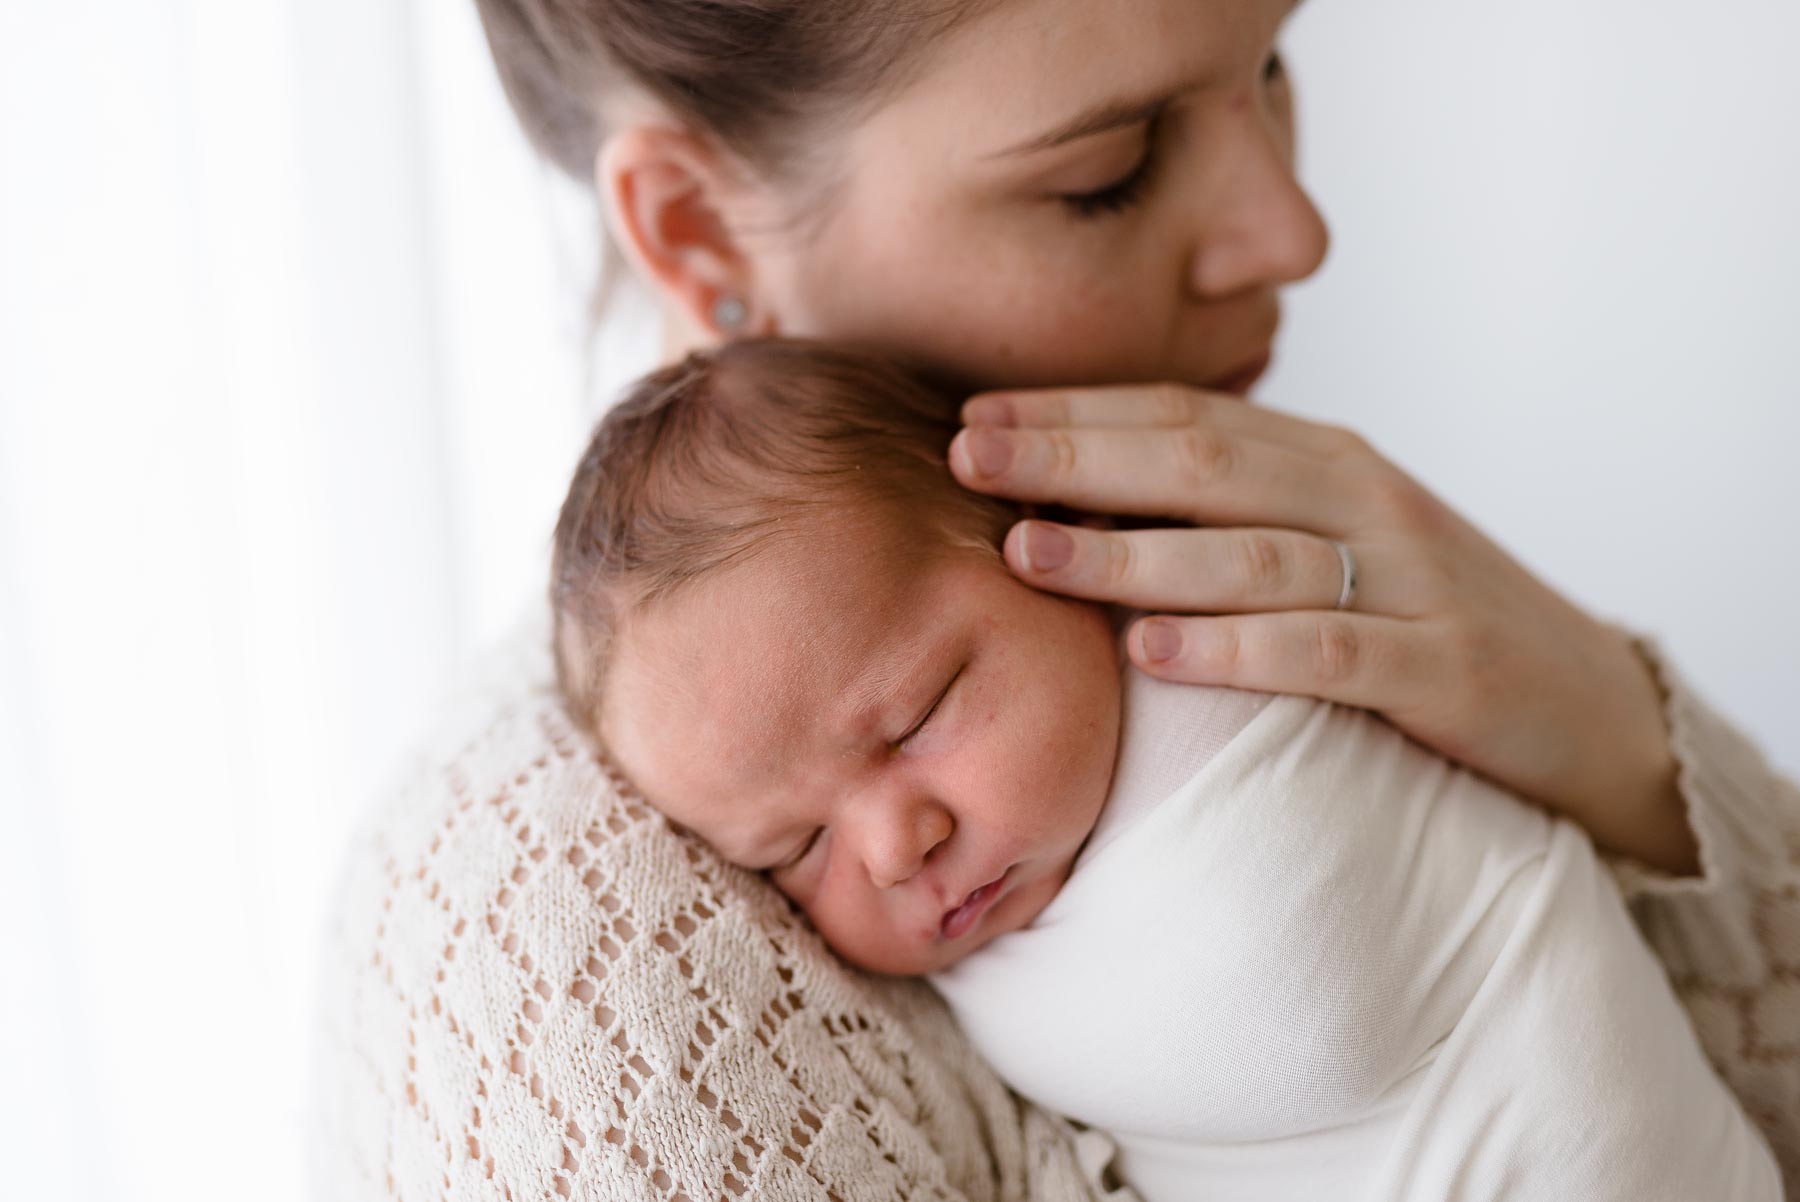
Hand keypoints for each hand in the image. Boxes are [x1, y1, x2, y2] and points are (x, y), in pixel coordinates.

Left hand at [948, 383, 1697, 875]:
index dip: (1073, 413)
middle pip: (1201, 464)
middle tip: (967, 458)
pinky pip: (1327, 650)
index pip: (1181, 417)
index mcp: (1324, 460)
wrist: (1584, 700)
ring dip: (1130, 553)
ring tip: (1029, 554)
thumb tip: (1070, 505)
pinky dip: (1237, 648)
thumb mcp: (1328, 543)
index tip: (972, 417)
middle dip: (1074, 456)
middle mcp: (1362, 499)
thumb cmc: (1419, 618)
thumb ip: (1227, 515)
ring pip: (1250, 552)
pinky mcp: (1441, 668)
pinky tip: (1154, 653)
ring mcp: (1407, 580)